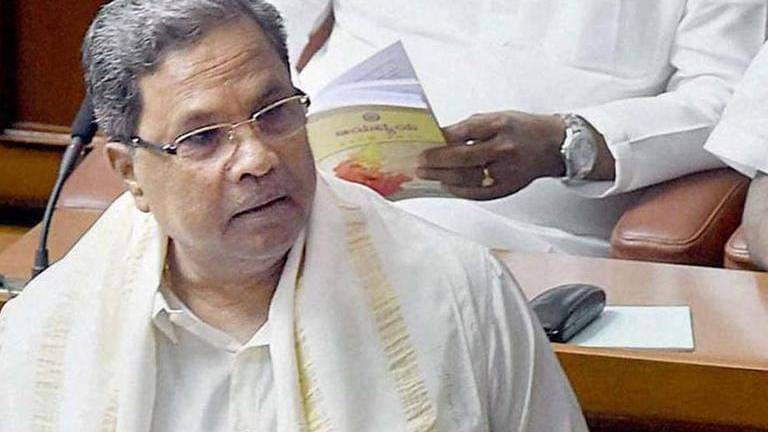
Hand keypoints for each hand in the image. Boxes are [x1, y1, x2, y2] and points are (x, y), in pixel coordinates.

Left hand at [417, 111, 566, 199]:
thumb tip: (440, 138)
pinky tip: (448, 186)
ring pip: (468, 179)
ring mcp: (507, 171)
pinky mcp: (508, 187)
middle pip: (463, 159)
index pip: (463, 133)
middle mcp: (504, 148)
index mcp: (500, 125)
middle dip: (437, 162)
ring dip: (444, 178)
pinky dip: (460, 191)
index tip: (424, 145)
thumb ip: (470, 128)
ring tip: (428, 175)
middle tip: (420, 164)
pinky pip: (479, 193)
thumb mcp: (496, 117)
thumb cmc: (521, 129)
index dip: (440, 141)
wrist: (552, 145)